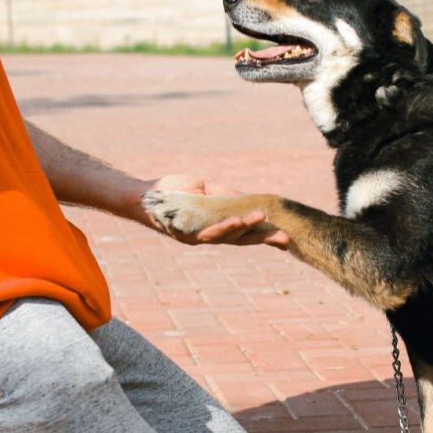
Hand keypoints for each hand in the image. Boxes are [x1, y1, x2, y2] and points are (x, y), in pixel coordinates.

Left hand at [126, 175, 289, 248]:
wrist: (146, 195)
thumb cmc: (175, 193)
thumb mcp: (206, 191)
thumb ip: (226, 198)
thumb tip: (248, 201)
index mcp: (218, 226)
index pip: (246, 234)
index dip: (265, 236)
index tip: (286, 238)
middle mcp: (210, 236)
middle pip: (242, 241)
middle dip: (264, 239)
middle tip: (286, 238)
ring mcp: (198, 238)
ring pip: (227, 237)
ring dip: (245, 228)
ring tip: (261, 219)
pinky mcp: (185, 234)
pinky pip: (207, 233)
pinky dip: (224, 228)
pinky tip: (236, 221)